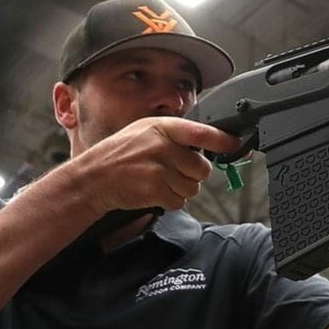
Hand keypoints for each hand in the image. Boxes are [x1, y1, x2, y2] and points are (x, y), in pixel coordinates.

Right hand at [73, 117, 238, 213]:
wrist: (93, 177)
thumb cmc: (121, 154)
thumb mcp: (145, 131)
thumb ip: (175, 134)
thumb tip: (208, 142)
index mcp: (162, 127)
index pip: (201, 132)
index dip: (222, 140)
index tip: (235, 143)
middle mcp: (162, 146)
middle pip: (202, 168)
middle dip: (192, 174)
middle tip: (173, 172)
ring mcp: (159, 169)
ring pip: (192, 187)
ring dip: (180, 189)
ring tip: (159, 180)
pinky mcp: (155, 190)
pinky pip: (179, 201)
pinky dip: (170, 200)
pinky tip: (154, 191)